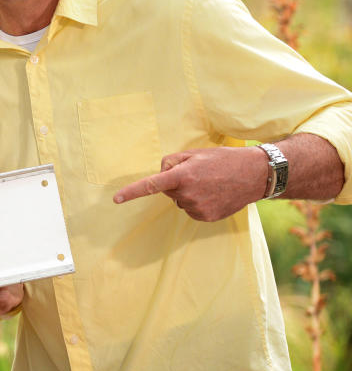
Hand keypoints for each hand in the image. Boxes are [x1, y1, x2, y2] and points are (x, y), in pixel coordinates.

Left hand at [114, 146, 266, 221]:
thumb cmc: (222, 160)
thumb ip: (171, 162)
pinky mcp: (206, 217)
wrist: (255, 175)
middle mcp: (187, 194)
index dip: (131, 192)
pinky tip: (213, 194)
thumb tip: (160, 175)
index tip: (116, 199)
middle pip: (167, 190)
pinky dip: (197, 202)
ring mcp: (197, 208)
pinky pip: (190, 210)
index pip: (151, 185)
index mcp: (182, 175)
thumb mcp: (194, 153)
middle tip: (198, 173)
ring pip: (179, 200)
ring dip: (188, 192)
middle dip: (176, 182)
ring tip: (209, 183)